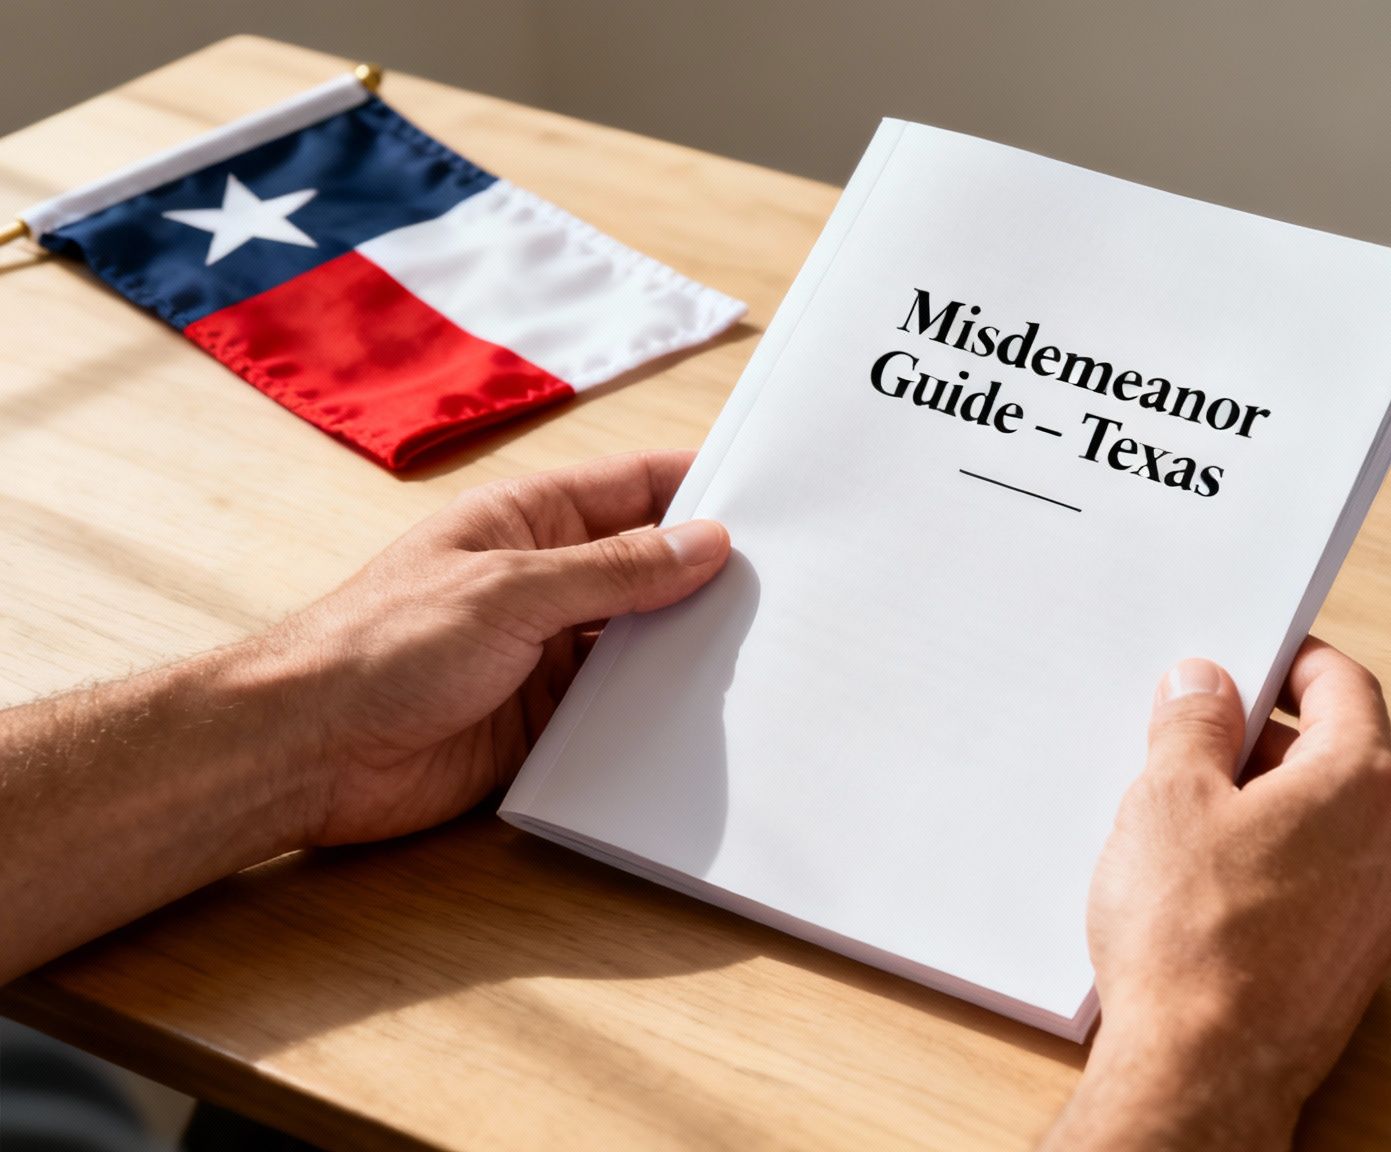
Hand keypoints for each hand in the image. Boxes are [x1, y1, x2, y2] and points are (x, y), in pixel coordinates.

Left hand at [258, 450, 729, 846]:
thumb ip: (615, 570)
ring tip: (772, 650)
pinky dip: (661, 711)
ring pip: (642, 640)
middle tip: (795, 584)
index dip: (700, 488)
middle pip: (648, 567)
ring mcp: (546, 652)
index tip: (775, 497)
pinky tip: (713, 717)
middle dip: (711, 574)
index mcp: (527, 521)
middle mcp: (544, 581)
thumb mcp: (510, 590)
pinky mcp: (545, 722)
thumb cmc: (382, 645)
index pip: (633, 488)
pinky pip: (620, 709)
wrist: (308, 751)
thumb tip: (706, 543)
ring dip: (691, 647)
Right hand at [1044, 639, 1390, 1150]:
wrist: (1202, 1070)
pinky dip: (1278, 867)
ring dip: (1269, 808)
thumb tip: (1205, 687)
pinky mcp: (1358, 963)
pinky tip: (1210, 887)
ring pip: (1330, 826)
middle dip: (1266, 740)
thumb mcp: (1169, 797)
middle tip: (1192, 742)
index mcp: (1362, 782)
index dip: (1293, 663)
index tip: (1252, 661)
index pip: (1345, 686)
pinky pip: (1324, 885)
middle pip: (1338, 756)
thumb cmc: (1193, 939)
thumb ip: (1194, 725)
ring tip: (1188, 822)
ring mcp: (1384, 910)